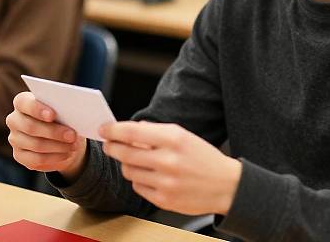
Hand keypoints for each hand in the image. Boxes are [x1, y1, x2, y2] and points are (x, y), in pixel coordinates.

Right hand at [6, 91, 86, 181]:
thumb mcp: (66, 110)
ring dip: (57, 146)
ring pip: (35, 144)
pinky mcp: (19, 155)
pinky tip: (66, 154)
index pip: (23, 102)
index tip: (52, 115)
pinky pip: (36, 159)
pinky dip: (54, 157)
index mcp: (23, 102)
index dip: (37, 109)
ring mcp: (15, 138)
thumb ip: (64, 108)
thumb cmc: (64, 116)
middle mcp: (15, 120)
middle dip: (54, 132)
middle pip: (30, 126)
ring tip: (73, 145)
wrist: (63, 137)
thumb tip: (73, 113)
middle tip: (72, 135)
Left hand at [100, 121, 241, 215]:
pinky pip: (137, 186)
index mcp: (174, 139)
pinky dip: (139, 178)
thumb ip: (157, 131)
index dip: (114, 130)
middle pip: (125, 153)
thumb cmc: (204, 157)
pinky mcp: (163, 200)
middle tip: (109, 144)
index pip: (133, 132)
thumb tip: (132, 129)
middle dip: (113, 147)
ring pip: (128, 170)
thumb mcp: (184, 136)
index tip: (104, 129)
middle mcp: (168, 160)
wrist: (225, 185)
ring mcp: (165, 182)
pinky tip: (150, 174)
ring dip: (127, 163)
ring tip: (138, 159)